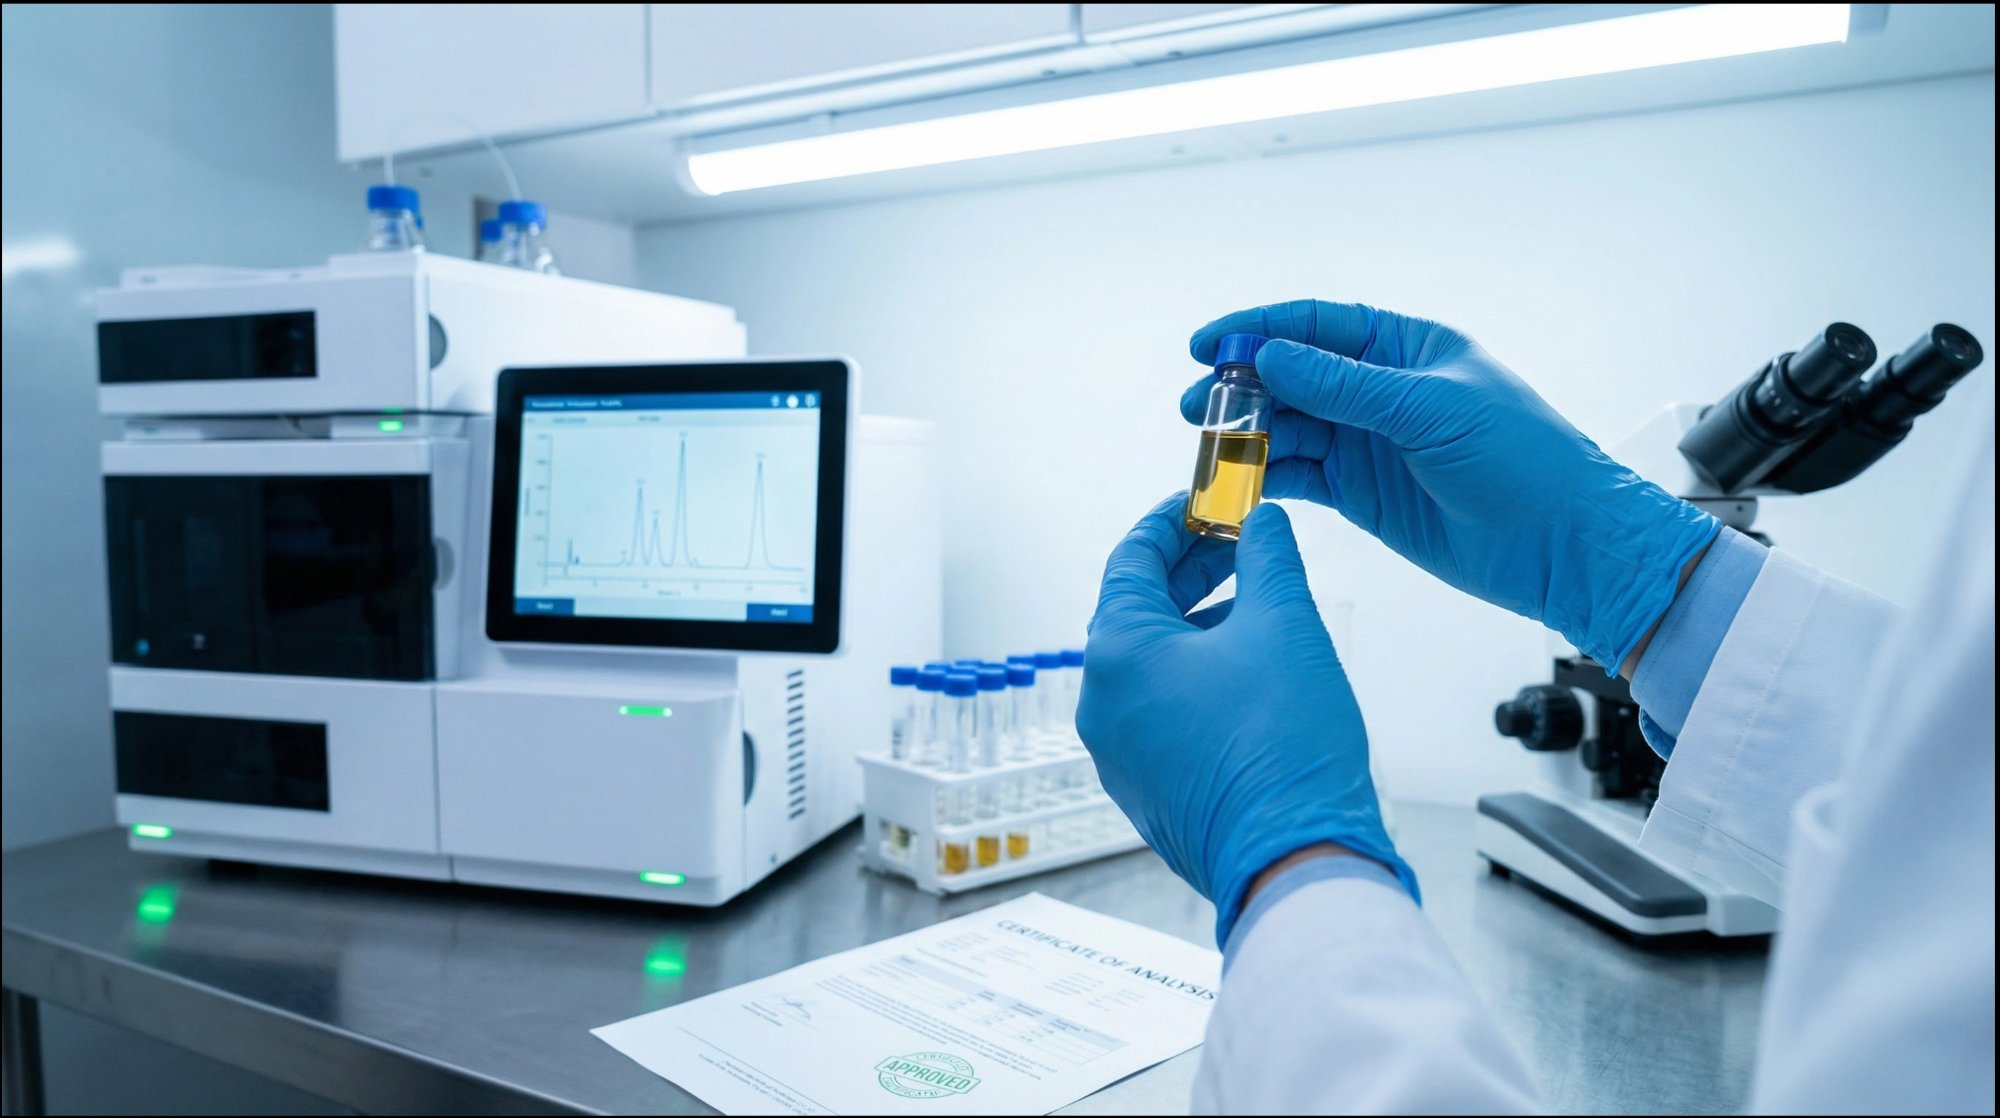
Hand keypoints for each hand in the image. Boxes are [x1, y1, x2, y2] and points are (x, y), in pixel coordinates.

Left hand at [1077, 495, 1414, 945]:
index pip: (1131, 559)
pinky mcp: (1146, 789)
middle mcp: (1101, 704)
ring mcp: (1119, 753)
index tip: (1210, 502)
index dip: (1175, 520)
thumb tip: (1262, 523)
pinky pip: (1161, 713)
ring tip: (1262, 608)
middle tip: (1246, 546)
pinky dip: (1198, 678)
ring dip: (1201, 626)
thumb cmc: (1283, 746)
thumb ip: (1268, 558)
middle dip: (1194, 572)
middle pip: (1138, 611)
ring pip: (1153, 665)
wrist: (1295, 860)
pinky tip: (1252, 673)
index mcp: (1117, 654)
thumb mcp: (1285, 625)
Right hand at [1183, 300, 1718, 669]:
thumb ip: (1345, 386)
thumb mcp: (1430, 410)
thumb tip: (1270, 356)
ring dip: (1246, 434)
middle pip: (1292, 375)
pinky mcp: (1363, 495)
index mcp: (1407, 348)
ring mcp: (1370, 443)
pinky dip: (1265, 476)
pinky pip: (1300, 476)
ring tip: (1208, 445)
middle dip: (1241, 386)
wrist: (1565, 545)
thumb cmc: (1523, 460)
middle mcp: (1382, 390)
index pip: (1317, 324)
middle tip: (1198, 405)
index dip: (1258, 327)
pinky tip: (1235, 480)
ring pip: (1289, 427)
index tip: (1209, 344)